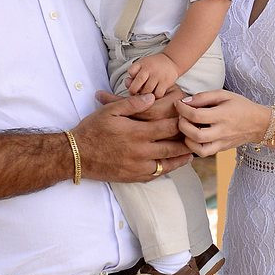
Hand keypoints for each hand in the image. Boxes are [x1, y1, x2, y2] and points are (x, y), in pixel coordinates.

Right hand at [76, 92, 191, 181]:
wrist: (77, 155)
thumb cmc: (92, 130)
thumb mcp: (110, 111)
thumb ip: (132, 104)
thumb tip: (152, 97)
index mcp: (137, 133)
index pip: (168, 128)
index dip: (182, 122)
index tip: (190, 118)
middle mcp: (141, 152)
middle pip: (172, 147)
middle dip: (187, 142)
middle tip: (197, 137)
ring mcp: (138, 166)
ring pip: (167, 164)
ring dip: (181, 158)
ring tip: (192, 153)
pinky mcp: (133, 177)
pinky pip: (156, 175)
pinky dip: (167, 170)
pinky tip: (172, 165)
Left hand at [125, 52, 179, 96]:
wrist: (170, 61)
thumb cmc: (153, 65)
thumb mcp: (141, 65)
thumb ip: (133, 73)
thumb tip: (127, 83)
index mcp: (142, 64)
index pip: (131, 71)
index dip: (130, 80)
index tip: (131, 84)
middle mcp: (149, 68)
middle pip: (138, 81)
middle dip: (134, 90)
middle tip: (136, 93)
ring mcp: (158, 75)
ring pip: (147, 90)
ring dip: (144, 95)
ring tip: (145, 94)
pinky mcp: (166, 82)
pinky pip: (158, 94)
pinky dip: (155, 97)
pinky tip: (154, 95)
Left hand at [176, 89, 269, 156]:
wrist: (259, 123)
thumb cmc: (240, 106)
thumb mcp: (224, 95)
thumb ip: (204, 97)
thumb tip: (185, 101)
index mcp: (223, 115)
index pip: (197, 115)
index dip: (183, 109)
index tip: (178, 104)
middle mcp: (222, 131)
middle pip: (196, 135)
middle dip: (182, 125)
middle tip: (180, 116)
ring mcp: (222, 143)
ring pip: (199, 149)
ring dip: (186, 138)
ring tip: (185, 128)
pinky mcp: (221, 149)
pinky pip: (204, 153)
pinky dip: (193, 147)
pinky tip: (191, 137)